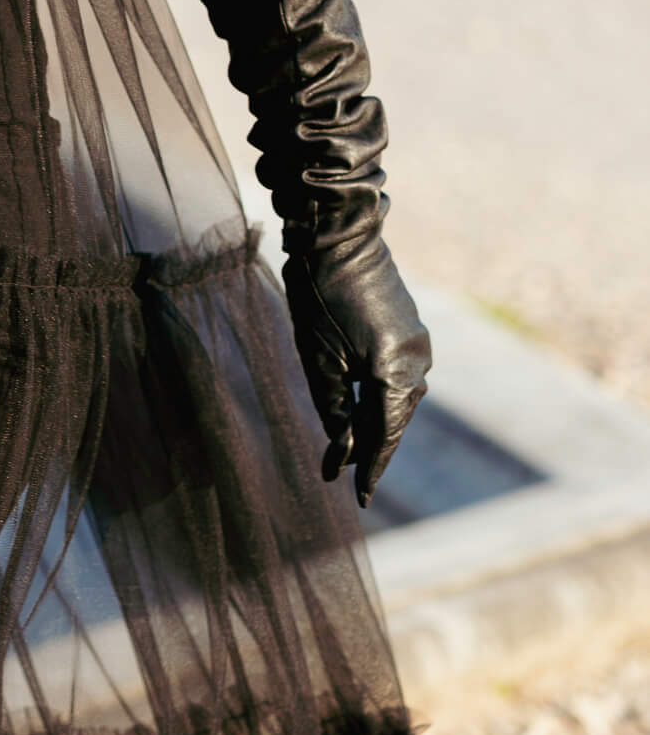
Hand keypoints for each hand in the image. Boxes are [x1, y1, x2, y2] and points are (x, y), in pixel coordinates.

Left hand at [280, 241, 430, 507]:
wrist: (337, 236)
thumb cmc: (320, 296)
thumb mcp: (317, 359)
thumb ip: (333, 408)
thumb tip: (343, 449)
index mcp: (394, 372)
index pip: (384, 435)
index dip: (371, 468)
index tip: (360, 498)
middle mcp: (416, 361)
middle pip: (393, 419)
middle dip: (369, 447)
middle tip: (341, 474)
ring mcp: (417, 343)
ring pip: (397, 399)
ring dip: (374, 421)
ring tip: (347, 446)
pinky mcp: (409, 330)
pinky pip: (398, 375)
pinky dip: (380, 395)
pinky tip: (360, 407)